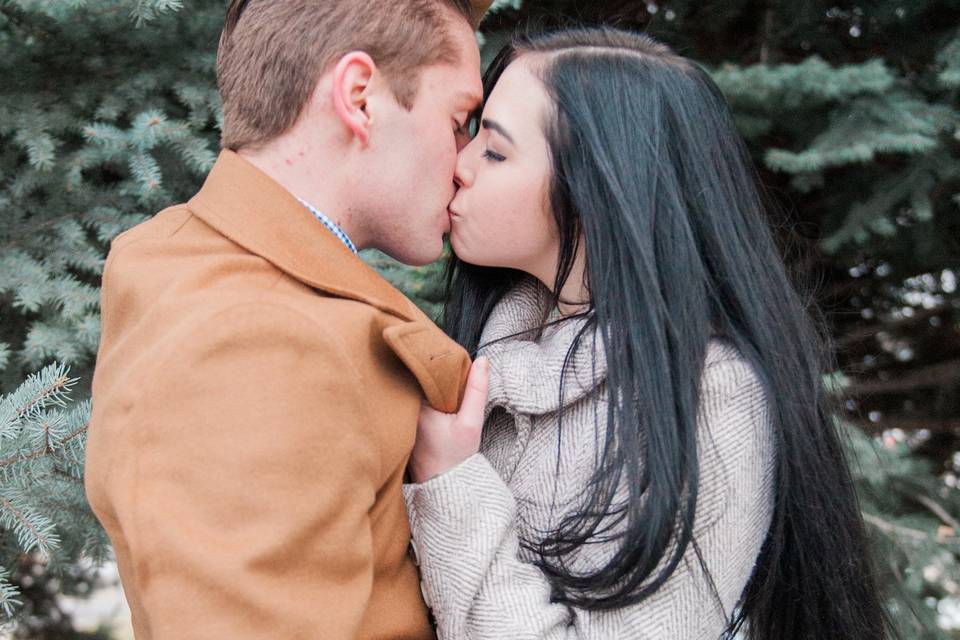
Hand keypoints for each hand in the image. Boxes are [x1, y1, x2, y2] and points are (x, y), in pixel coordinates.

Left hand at [408, 357, 489, 483]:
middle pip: (417, 378)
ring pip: (415, 389)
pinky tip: (438, 397)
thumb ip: (477, 390)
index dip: (436, 361)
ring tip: (446, 380)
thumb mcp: (471, 422)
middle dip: (433, 372)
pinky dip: (426, 396)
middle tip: (449, 366)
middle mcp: (403, 409)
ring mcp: (401, 416)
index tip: (450, 358)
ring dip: (430, 383)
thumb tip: (483, 361)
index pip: (422, 371)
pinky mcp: (404, 424)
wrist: (443, 484)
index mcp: (416, 406)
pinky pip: (414, 401)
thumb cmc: (455, 456)